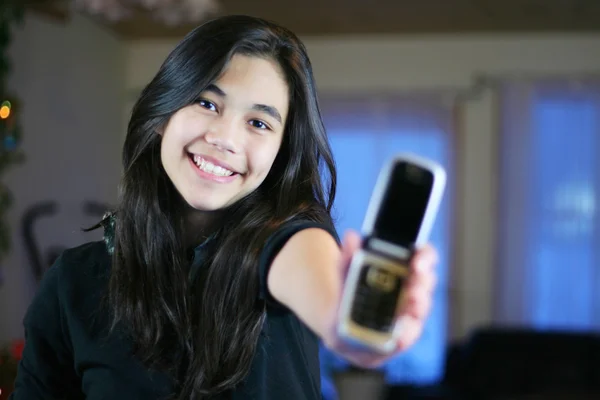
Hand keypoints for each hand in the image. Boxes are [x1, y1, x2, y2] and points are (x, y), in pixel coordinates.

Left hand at [322, 230, 438, 367]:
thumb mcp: (345, 275)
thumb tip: (351, 237)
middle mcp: (412, 289)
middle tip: (415, 281)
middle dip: (423, 281)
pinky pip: (408, 335)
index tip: (416, 261)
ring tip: (412, 304)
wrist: (341, 327)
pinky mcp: (402, 336)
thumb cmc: (351, 295)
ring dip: (419, 305)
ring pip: (422, 307)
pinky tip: (399, 336)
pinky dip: (405, 335)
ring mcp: (410, 313)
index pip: (423, 256)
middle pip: (427, 281)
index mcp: (403, 268)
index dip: (425, 256)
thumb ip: (348, 258)